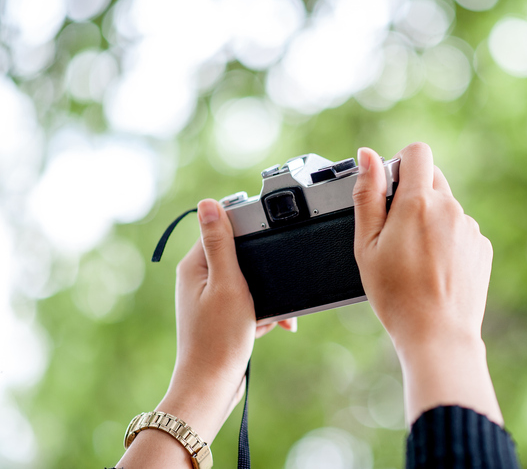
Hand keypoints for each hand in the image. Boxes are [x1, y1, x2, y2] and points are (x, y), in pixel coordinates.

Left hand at [117, 199, 294, 467]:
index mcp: (194, 265)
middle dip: (263, 272)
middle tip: (270, 291)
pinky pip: (248, 301)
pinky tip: (267, 326)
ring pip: (249, 281)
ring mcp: (209, 298)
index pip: (222, 229)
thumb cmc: (219, 338)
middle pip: (240, 256)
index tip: (268, 245)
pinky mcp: (221, 315)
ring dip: (266, 296)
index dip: (250, 234)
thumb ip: (220, 242)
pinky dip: (261, 312)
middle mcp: (198, 279)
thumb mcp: (227, 283)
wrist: (214, 385)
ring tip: (270, 316)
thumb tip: (208, 202)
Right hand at [353, 143, 502, 425]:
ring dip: (431, 220)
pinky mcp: (481, 247)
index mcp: (419, 202)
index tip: (390, 191)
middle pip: (432, 179)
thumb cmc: (396, 294)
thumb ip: (368, 195)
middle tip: (396, 234)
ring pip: (446, 207)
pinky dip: (448, 240)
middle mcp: (450, 208)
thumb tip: (367, 156)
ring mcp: (470, 228)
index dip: (400, 165)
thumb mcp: (367, 244)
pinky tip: (435, 269)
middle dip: (413, 195)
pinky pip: (461, 230)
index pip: (418, 153)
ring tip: (416, 260)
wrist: (437, 334)